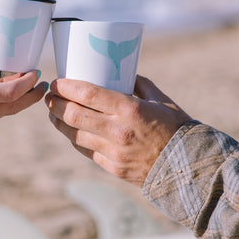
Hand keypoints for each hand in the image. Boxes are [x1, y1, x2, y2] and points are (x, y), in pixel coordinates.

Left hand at [45, 75, 191, 186]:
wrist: (188, 166)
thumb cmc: (177, 128)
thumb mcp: (161, 100)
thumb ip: (139, 83)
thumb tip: (121, 70)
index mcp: (130, 109)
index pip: (87, 95)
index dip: (66, 87)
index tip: (57, 81)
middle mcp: (118, 131)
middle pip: (73, 115)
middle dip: (55, 103)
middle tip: (50, 95)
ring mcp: (114, 152)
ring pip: (74, 135)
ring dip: (59, 122)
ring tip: (54, 112)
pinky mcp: (112, 168)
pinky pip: (85, 151)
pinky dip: (74, 138)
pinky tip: (70, 130)